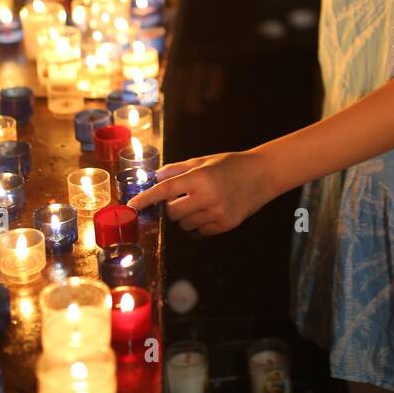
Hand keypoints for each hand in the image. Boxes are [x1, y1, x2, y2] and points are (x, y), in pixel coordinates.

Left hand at [127, 151, 272, 235]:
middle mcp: (208, 197)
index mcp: (200, 177)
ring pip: (185, 225)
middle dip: (172, 207)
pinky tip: (210, 211)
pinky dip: (199, 224)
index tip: (132, 206)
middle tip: (182, 197)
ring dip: (186, 216)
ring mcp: (217, 213)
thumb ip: (177, 170)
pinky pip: (200, 232)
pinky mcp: (225, 225)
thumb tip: (154, 178)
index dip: (146, 198)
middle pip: (173, 213)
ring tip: (201, 202)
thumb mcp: (203, 161)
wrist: (262, 175)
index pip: (165, 190)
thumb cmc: (230, 164)